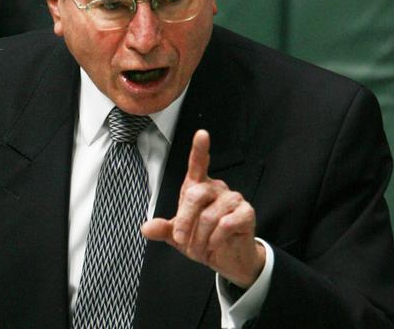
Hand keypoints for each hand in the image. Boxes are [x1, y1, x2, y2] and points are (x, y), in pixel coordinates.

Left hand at [141, 129, 264, 287]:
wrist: (227, 258)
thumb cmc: (202, 240)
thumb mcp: (177, 236)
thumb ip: (163, 229)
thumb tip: (146, 228)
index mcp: (199, 187)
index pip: (198, 164)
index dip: (199, 149)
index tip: (201, 134)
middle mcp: (217, 188)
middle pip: (195, 195)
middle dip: (184, 221)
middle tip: (180, 239)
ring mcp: (233, 198)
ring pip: (209, 216)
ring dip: (200, 238)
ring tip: (200, 249)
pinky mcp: (246, 213)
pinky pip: (225, 224)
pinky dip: (215, 241)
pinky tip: (216, 245)